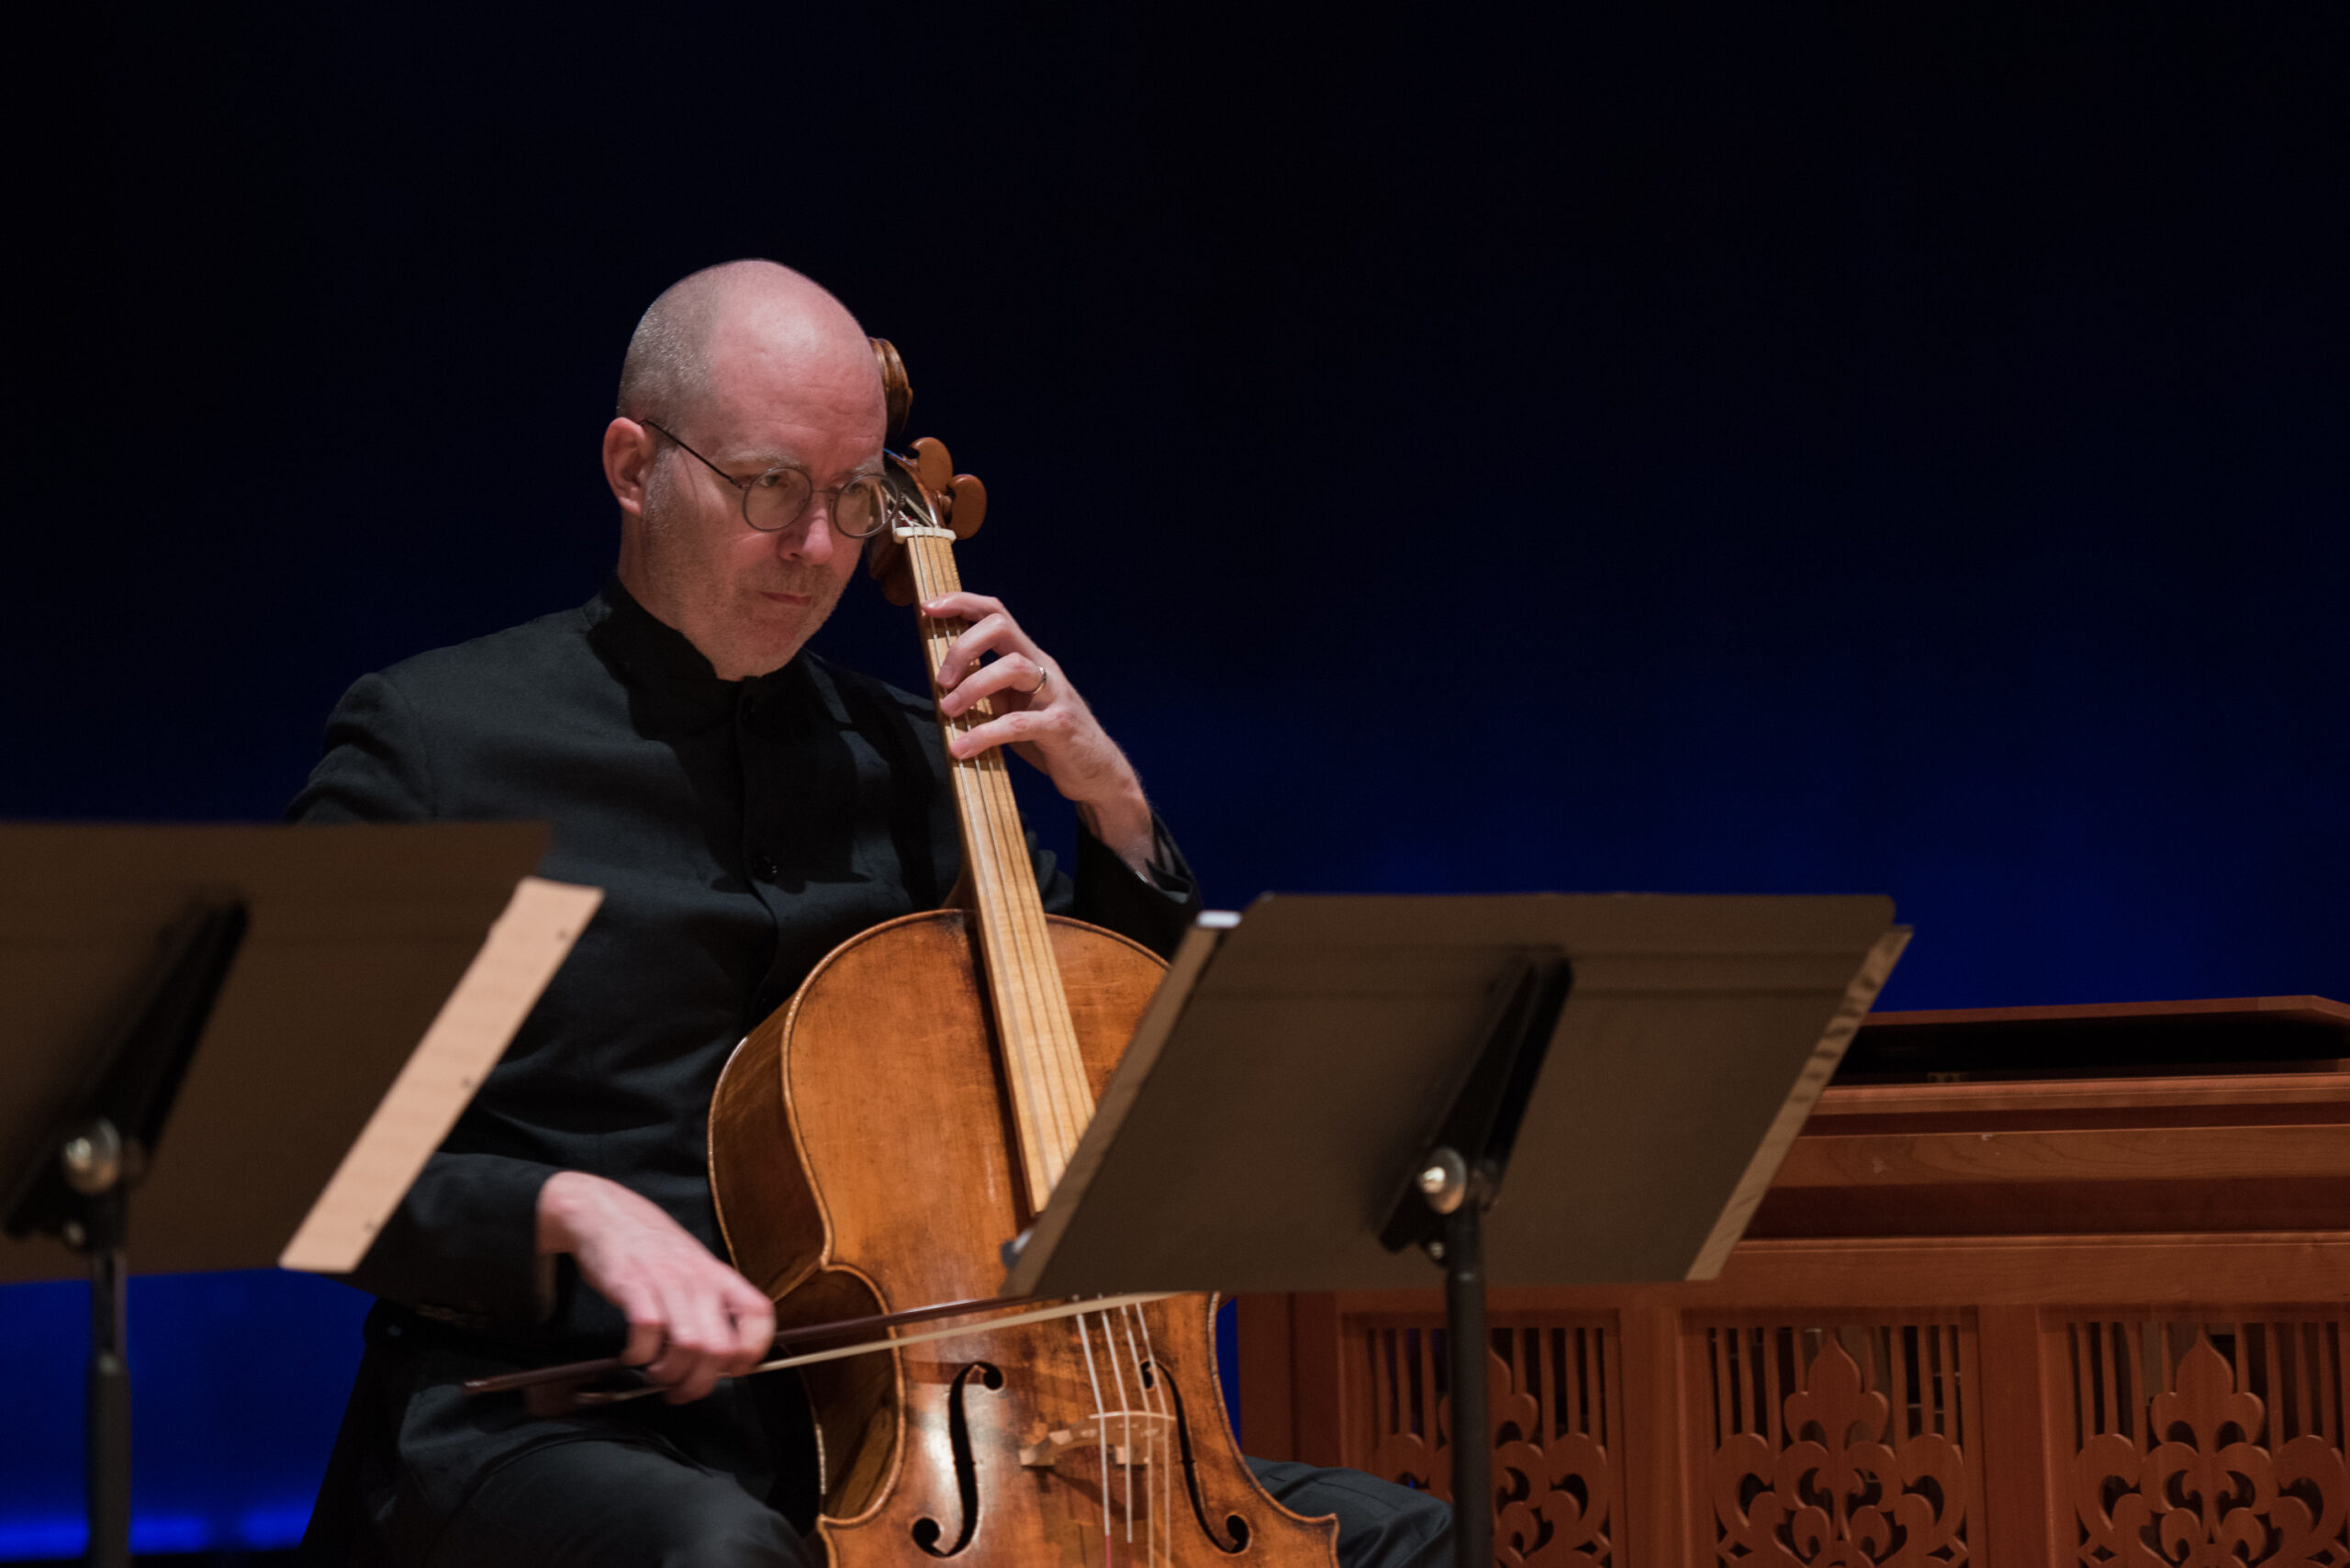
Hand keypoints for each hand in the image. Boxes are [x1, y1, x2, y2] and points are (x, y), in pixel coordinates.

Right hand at [536, 1171, 774, 1403]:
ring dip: (670, 1373)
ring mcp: (666, 1280)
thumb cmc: (650, 1248)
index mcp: (718, 1276)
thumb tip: (720, 1355)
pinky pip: (647, 1330)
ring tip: (655, 1374)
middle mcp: (698, 1279)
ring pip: (688, 1345)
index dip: (755, 1349)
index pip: (759, 1313)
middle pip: (721, 1347)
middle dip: (701, 1382)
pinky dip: (639, 1354)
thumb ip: (708, 1304)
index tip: (736, 1369)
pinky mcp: (632, 1284)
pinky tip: (633, 1355)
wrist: (605, 1213)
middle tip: (682, 1391)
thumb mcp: (692, 1268)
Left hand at [925, 592, 1155, 875]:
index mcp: (1030, 659)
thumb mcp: (1014, 706)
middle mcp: (1043, 668)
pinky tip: (962, 748)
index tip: (929, 607)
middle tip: (941, 680)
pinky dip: (984, 734)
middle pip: (1002, 628)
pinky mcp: (1060, 728)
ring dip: (972, 686)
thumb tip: (941, 684)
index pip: (997, 614)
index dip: (962, 603)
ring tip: (949, 711)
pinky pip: (1018, 724)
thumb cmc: (1048, 739)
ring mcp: (1055, 695)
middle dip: (963, 647)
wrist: (1098, 773)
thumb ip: (987, 690)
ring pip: (1013, 668)